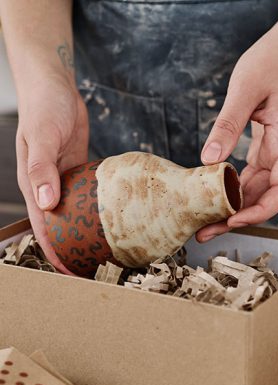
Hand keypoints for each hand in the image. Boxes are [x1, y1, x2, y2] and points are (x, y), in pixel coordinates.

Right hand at [16, 74, 88, 273]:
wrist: (55, 87)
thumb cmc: (43, 108)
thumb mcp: (41, 137)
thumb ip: (41, 169)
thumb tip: (45, 203)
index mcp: (33, 186)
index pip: (43, 228)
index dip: (54, 253)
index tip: (69, 274)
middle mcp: (49, 189)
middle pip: (61, 227)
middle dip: (73, 250)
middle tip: (96, 270)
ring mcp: (65, 182)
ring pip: (76, 216)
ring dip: (87, 234)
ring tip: (106, 253)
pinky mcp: (80, 174)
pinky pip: (89, 198)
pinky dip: (97, 212)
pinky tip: (113, 222)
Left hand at [197, 23, 277, 241]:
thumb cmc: (273, 62)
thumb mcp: (245, 88)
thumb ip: (228, 124)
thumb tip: (209, 160)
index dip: (261, 210)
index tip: (235, 218)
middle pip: (265, 199)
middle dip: (237, 219)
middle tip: (204, 232)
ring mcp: (275, 154)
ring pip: (256, 192)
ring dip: (233, 209)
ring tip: (203, 222)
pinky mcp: (264, 150)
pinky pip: (250, 178)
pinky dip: (233, 190)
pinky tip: (213, 196)